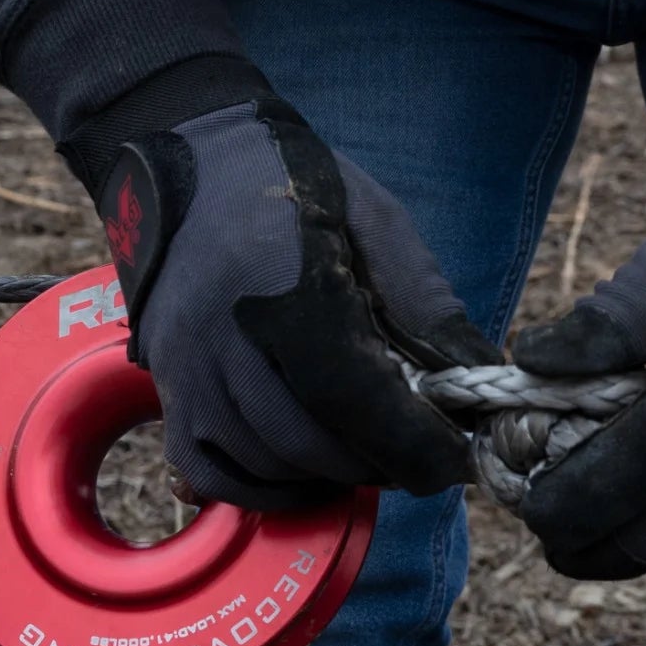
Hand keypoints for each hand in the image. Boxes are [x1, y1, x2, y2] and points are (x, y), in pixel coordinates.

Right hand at [97, 98, 498, 508]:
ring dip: (328, 475)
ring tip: (369, 453)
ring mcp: (185, 366)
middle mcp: (224, 334)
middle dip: (380, 463)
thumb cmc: (297, 185)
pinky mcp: (165, 386)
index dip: (411, 444)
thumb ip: (429, 310)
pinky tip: (305, 470)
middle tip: (421, 456)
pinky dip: (264, 488)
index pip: (353, 396)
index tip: (454, 461)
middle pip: (310, 441)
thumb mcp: (379, 226)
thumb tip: (480, 380)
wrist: (194, 158)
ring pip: (265, 463)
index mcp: (287, 284)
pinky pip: (210, 473)